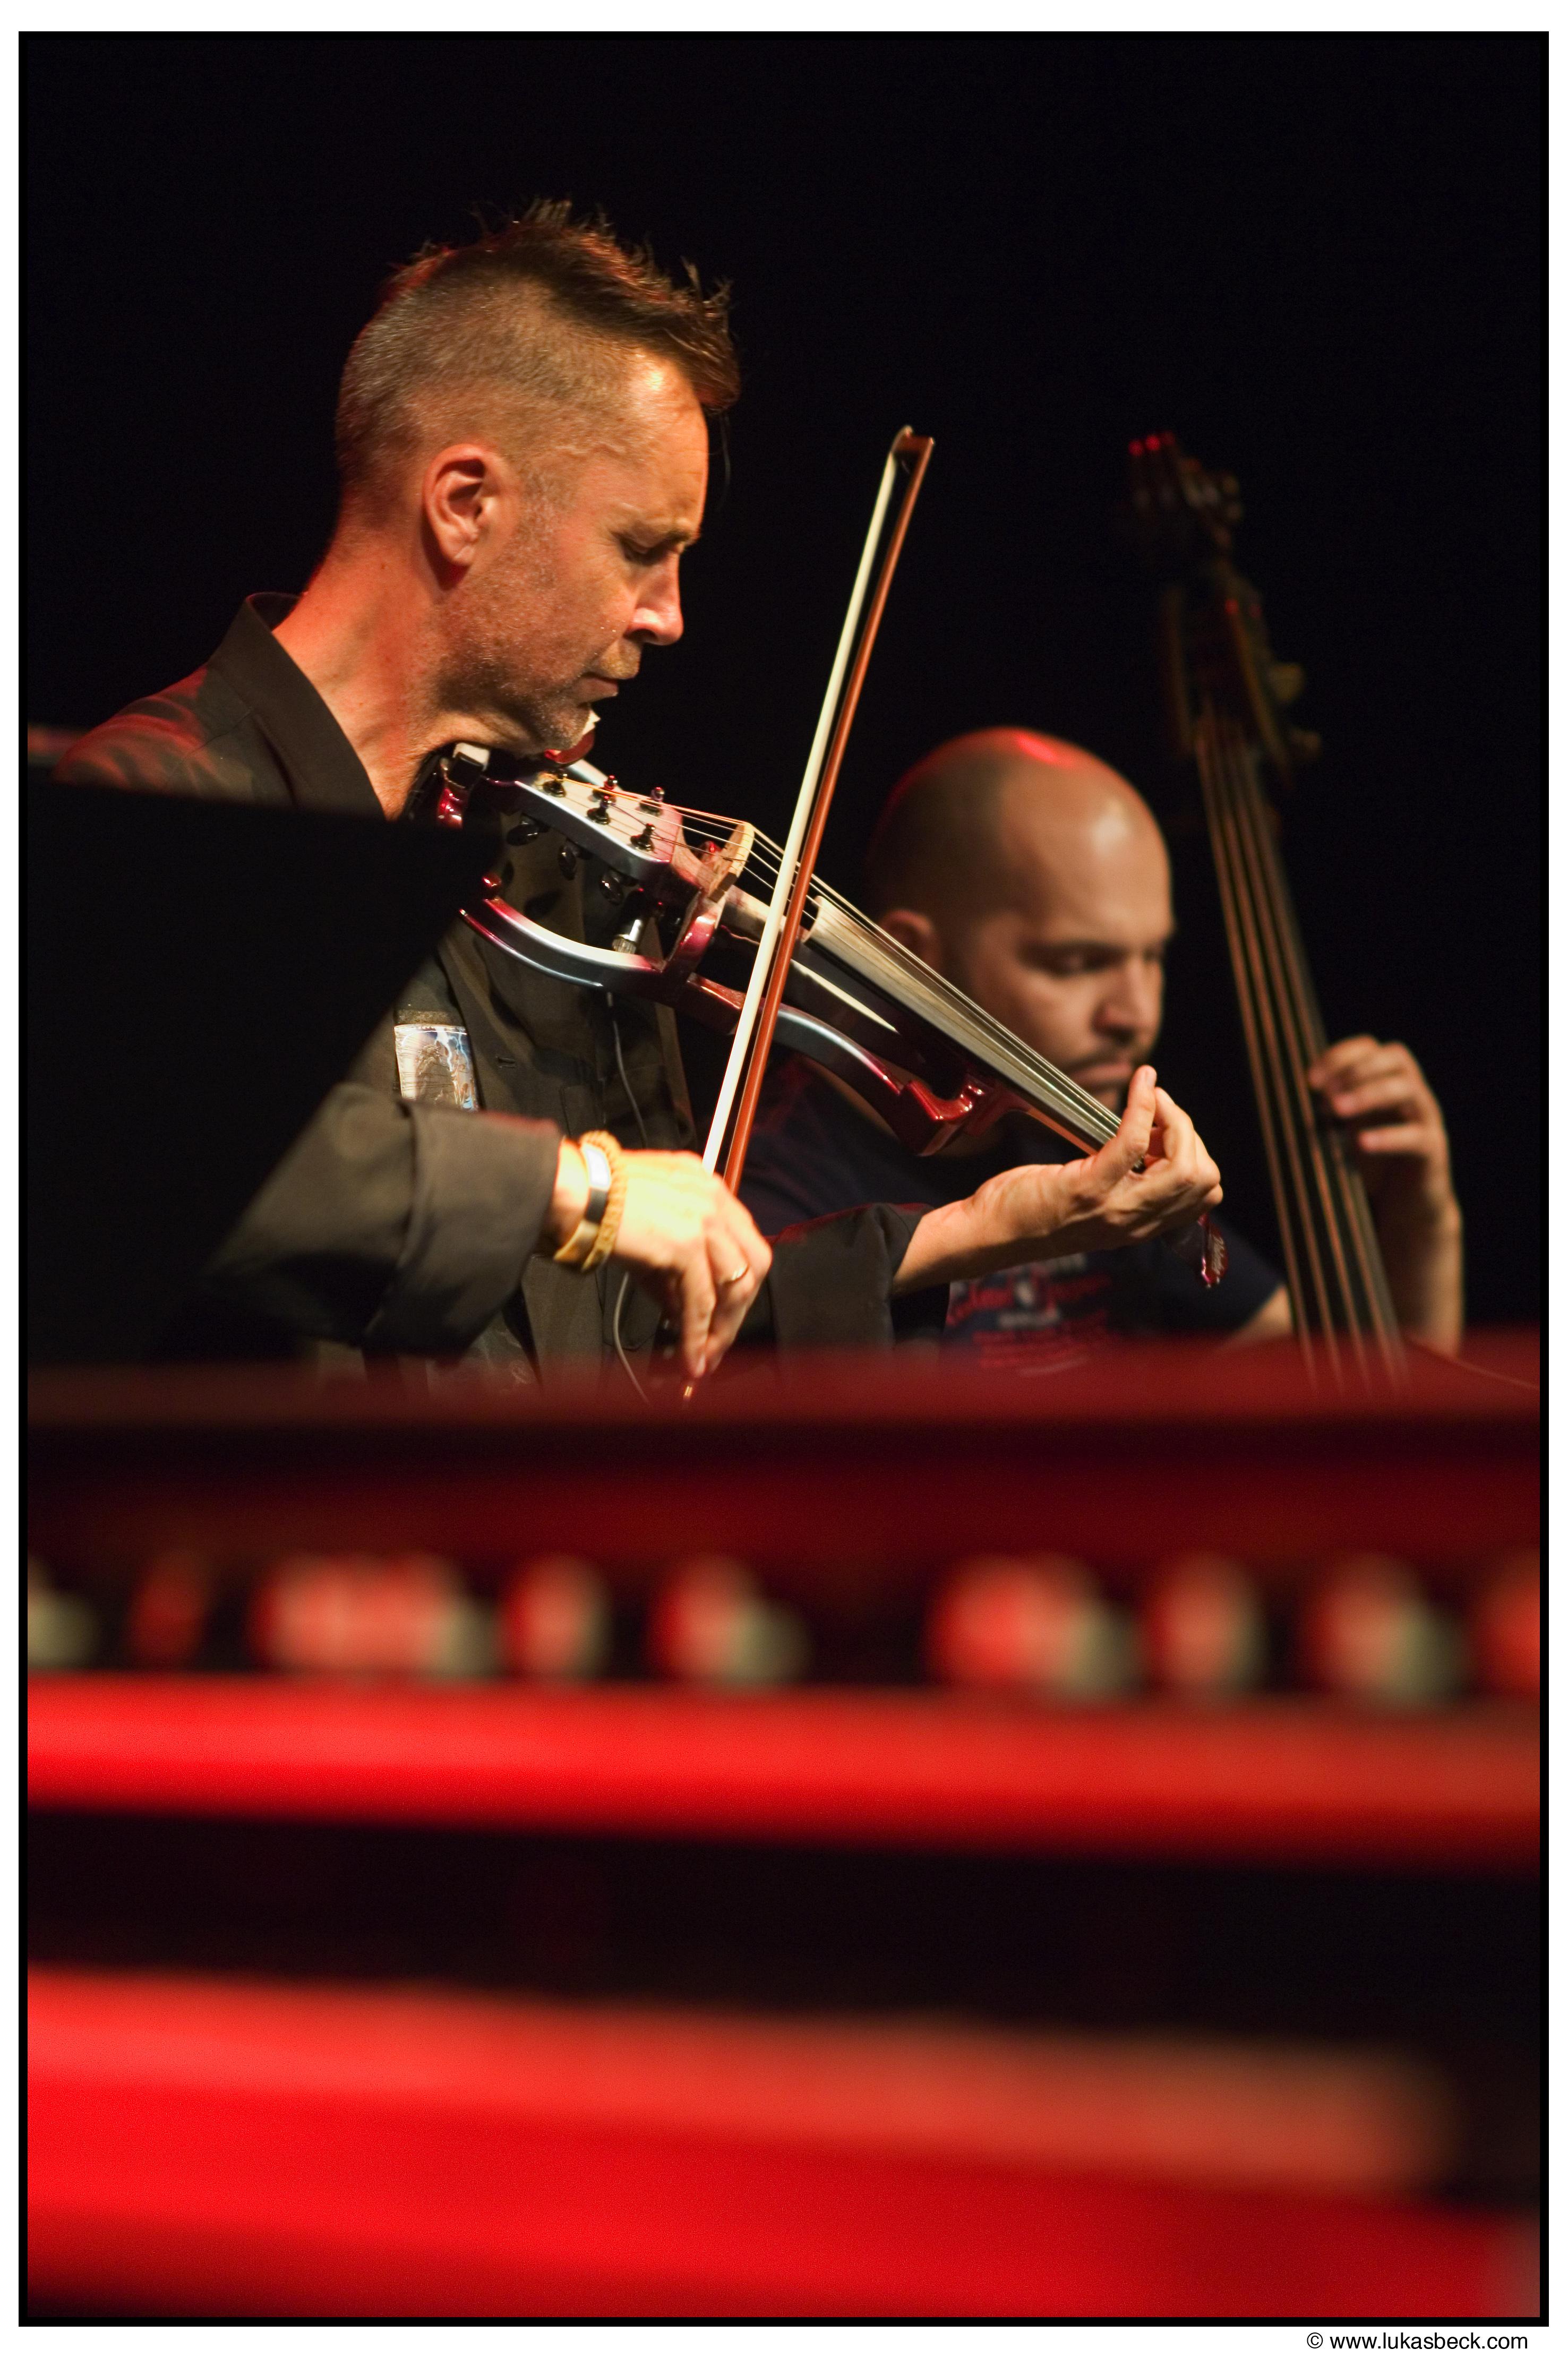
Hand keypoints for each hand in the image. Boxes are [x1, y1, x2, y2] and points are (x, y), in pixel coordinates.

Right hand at [547, 1141, 770, 1377]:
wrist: (571, 1192)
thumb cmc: (597, 1205)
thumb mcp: (649, 1236)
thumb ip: (673, 1273)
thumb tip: (684, 1316)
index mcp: (708, 1188)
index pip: (743, 1244)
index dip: (737, 1287)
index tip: (723, 1319)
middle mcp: (713, 1198)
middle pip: (752, 1265)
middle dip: (737, 1312)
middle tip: (716, 1346)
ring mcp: (704, 1218)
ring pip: (735, 1285)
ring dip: (721, 1329)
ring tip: (703, 1358)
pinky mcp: (685, 1242)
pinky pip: (701, 1300)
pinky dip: (697, 1334)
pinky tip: (690, 1355)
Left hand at [895, 1066, 1221, 1291]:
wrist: (989, 1235)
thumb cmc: (1032, 1211)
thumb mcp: (1093, 1207)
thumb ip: (1126, 1185)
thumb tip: (1147, 1140)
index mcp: (1141, 1226)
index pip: (1204, 1194)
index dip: (1198, 1153)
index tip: (1168, 1128)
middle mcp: (1136, 1222)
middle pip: (1204, 1178)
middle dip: (1190, 1133)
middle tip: (1161, 1110)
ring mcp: (1115, 1208)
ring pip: (1182, 1165)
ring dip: (1174, 1120)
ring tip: (1150, 1102)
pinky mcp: (1089, 1188)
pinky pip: (1133, 1141)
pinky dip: (1143, 1104)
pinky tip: (1140, 1083)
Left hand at [1307, 1036, 1455, 1220]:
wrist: (1408, 1203)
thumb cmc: (1373, 1162)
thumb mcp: (1345, 1130)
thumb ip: (1326, 1111)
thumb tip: (1289, 1098)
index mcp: (1388, 1081)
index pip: (1369, 1048)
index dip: (1340, 1056)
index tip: (1310, 1079)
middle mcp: (1411, 1093)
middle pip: (1395, 1058)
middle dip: (1356, 1069)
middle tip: (1325, 1092)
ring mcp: (1426, 1118)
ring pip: (1407, 1090)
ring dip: (1368, 1094)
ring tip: (1337, 1109)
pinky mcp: (1432, 1149)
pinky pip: (1416, 1136)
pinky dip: (1388, 1137)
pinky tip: (1361, 1143)